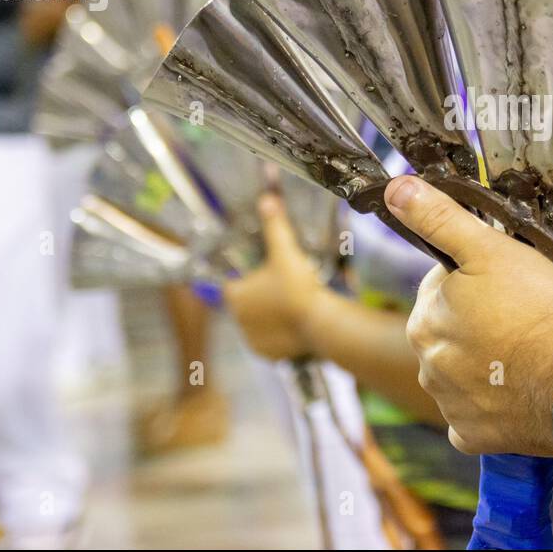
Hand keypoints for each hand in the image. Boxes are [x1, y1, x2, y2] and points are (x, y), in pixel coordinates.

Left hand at [223, 193, 326, 360]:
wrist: (319, 324)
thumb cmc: (298, 287)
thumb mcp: (286, 252)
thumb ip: (275, 226)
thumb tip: (267, 197)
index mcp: (235, 295)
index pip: (233, 283)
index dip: (248, 277)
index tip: (266, 273)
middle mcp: (238, 320)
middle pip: (246, 304)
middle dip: (260, 297)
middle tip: (284, 288)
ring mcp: (252, 339)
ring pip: (257, 324)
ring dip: (268, 318)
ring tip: (291, 308)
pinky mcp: (267, 354)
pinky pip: (269, 342)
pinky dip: (278, 336)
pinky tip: (293, 326)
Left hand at [388, 176, 552, 456]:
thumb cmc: (538, 308)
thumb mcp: (490, 248)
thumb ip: (439, 218)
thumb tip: (395, 188)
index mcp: (424, 318)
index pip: (438, 288)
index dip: (472, 279)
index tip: (505, 282)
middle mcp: (426, 364)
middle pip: (448, 331)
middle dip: (475, 322)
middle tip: (520, 315)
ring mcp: (449, 403)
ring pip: (459, 374)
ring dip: (483, 365)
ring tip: (525, 353)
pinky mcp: (474, 435)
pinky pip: (475, 417)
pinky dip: (491, 407)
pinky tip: (516, 394)